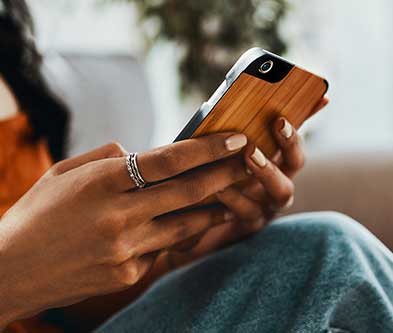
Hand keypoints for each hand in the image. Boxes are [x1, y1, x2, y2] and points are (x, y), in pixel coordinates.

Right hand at [0, 133, 249, 326]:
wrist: (9, 271)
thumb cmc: (36, 214)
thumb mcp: (64, 173)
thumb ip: (107, 159)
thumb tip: (141, 154)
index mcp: (101, 183)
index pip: (168, 160)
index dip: (207, 148)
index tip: (235, 139)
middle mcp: (118, 217)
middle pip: (188, 191)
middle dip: (225, 174)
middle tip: (249, 161)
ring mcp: (125, 250)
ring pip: (186, 224)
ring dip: (214, 207)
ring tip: (233, 195)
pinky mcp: (128, 275)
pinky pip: (164, 249)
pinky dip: (178, 234)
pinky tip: (187, 225)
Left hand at [168, 97, 328, 262]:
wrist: (196, 220)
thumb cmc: (210, 178)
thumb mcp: (220, 153)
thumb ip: (229, 133)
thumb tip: (224, 102)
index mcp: (273, 164)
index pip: (292, 140)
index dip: (297, 124)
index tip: (296, 108)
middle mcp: (277, 184)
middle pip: (296, 163)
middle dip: (289, 143)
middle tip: (278, 122)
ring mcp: (268, 205)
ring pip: (282, 190)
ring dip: (268, 170)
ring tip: (249, 154)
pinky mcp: (250, 226)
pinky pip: (249, 212)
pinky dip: (235, 198)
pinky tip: (219, 187)